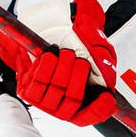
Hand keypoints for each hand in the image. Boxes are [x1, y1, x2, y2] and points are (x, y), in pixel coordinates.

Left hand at [0, 0, 116, 125]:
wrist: (49, 23)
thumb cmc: (77, 35)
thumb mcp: (96, 41)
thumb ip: (101, 57)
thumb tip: (107, 81)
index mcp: (85, 95)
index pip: (92, 114)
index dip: (99, 109)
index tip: (106, 96)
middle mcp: (64, 102)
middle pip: (73, 102)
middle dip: (78, 78)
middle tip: (79, 59)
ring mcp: (45, 98)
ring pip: (55, 92)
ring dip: (62, 70)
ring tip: (64, 53)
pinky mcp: (28, 89)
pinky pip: (35, 85)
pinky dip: (44, 68)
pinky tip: (49, 56)